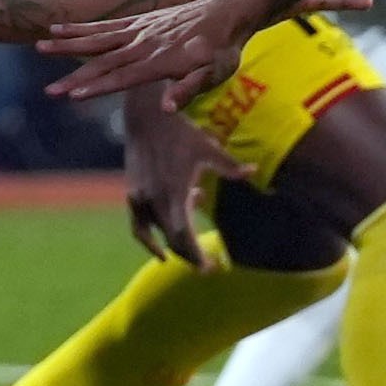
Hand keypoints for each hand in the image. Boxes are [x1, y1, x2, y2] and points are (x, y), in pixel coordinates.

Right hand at [42, 0, 259, 105]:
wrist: (227, 9)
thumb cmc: (223, 48)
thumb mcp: (216, 72)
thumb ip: (190, 88)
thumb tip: (168, 108)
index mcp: (161, 61)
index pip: (125, 77)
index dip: (100, 87)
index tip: (74, 96)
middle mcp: (144, 44)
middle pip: (104, 62)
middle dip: (75, 77)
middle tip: (50, 91)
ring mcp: (139, 30)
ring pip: (97, 38)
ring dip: (69, 45)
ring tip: (40, 46)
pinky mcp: (137, 21)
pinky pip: (105, 25)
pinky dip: (82, 28)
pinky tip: (59, 28)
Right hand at [120, 100, 228, 264]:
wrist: (147, 117)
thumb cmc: (181, 132)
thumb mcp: (208, 148)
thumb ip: (229, 165)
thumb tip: (254, 172)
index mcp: (174, 193)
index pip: (183, 236)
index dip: (195, 256)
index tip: (210, 268)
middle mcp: (155, 201)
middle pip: (171, 241)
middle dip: (189, 256)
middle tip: (207, 267)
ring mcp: (140, 199)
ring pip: (155, 236)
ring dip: (173, 246)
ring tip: (191, 254)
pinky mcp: (132, 195)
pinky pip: (138, 227)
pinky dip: (148, 241)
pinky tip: (160, 250)